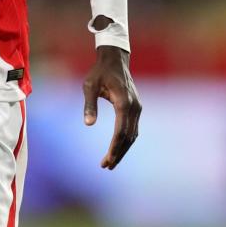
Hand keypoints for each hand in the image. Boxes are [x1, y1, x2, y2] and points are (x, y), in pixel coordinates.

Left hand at [83, 44, 141, 168]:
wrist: (114, 60)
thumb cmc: (99, 72)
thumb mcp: (89, 86)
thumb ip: (89, 105)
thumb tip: (88, 124)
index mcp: (123, 103)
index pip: (120, 132)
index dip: (114, 148)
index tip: (107, 160)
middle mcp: (134, 108)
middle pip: (128, 137)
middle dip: (118, 153)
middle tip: (106, 166)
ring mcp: (137, 108)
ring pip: (133, 135)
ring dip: (122, 149)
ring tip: (110, 162)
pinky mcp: (136, 108)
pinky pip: (133, 128)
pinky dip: (126, 141)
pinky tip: (117, 148)